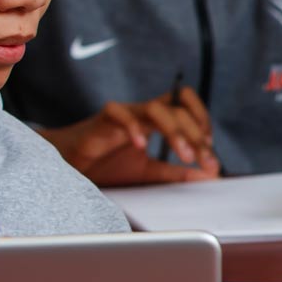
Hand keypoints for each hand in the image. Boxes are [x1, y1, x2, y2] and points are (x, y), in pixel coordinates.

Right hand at [38, 88, 219, 186]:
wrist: (71, 165)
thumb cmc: (107, 164)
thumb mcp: (148, 172)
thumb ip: (175, 173)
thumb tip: (208, 175)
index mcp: (156, 121)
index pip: (186, 106)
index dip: (203, 122)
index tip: (210, 151)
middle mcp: (143, 113)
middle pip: (178, 108)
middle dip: (196, 133)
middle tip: (204, 159)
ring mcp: (124, 113)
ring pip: (156, 108)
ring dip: (175, 131)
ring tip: (184, 156)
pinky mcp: (103, 119)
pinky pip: (120, 114)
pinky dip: (133, 128)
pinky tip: (142, 147)